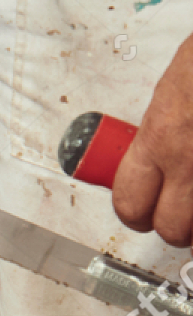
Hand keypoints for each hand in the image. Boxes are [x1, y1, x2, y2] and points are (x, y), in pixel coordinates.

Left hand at [112, 36, 192, 245]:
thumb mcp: (176, 87)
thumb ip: (163, 128)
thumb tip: (154, 153)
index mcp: (161, 136)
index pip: (129, 202)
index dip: (136, 213)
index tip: (142, 213)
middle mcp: (191, 159)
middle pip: (173, 229)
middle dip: (179, 227)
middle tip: (184, 214)